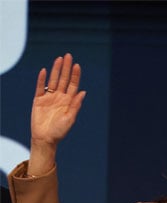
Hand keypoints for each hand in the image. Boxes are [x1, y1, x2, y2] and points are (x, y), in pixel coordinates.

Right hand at [28, 53, 85, 174]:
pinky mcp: (38, 100)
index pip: (73, 85)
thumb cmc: (60, 131)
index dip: (75, 75)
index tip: (77, 65)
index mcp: (69, 101)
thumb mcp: (70, 119)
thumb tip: (83, 92)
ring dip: (56, 70)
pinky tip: (44, 71)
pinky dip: (42, 79)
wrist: (45, 139)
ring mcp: (49, 98)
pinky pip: (40, 87)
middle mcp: (60, 97)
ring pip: (53, 80)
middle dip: (66, 68)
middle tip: (68, 56)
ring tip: (59, 59)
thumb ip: (76, 105)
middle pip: (64, 79)